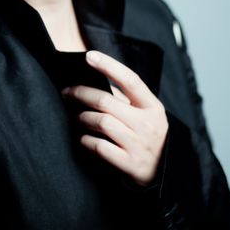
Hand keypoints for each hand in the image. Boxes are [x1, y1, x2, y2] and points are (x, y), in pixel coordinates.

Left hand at [61, 50, 168, 186]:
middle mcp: (148, 124)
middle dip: (81, 94)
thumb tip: (96, 77)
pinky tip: (82, 137)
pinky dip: (85, 140)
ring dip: (82, 117)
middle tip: (66, 92)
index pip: (131, 80)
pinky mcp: (129, 163)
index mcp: (153, 107)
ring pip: (101, 122)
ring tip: (76, 117)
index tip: (89, 56)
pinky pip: (99, 146)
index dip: (109, 66)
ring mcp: (138, 145)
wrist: (163, 174)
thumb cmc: (148, 138)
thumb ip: (127, 99)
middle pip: (107, 101)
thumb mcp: (147, 116)